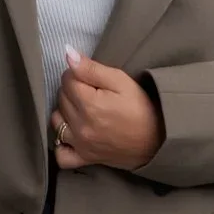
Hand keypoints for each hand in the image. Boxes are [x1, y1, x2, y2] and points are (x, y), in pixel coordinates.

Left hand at [49, 48, 165, 171]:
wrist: (157, 140)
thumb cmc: (141, 107)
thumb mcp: (121, 81)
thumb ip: (91, 68)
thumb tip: (68, 55)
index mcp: (89, 104)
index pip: (66, 79)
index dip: (78, 73)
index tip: (91, 77)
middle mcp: (80, 126)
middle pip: (61, 98)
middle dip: (72, 89)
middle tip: (92, 90)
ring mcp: (80, 145)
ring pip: (56, 121)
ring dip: (65, 111)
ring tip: (82, 108)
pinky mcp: (85, 159)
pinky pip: (60, 155)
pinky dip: (61, 143)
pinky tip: (72, 133)